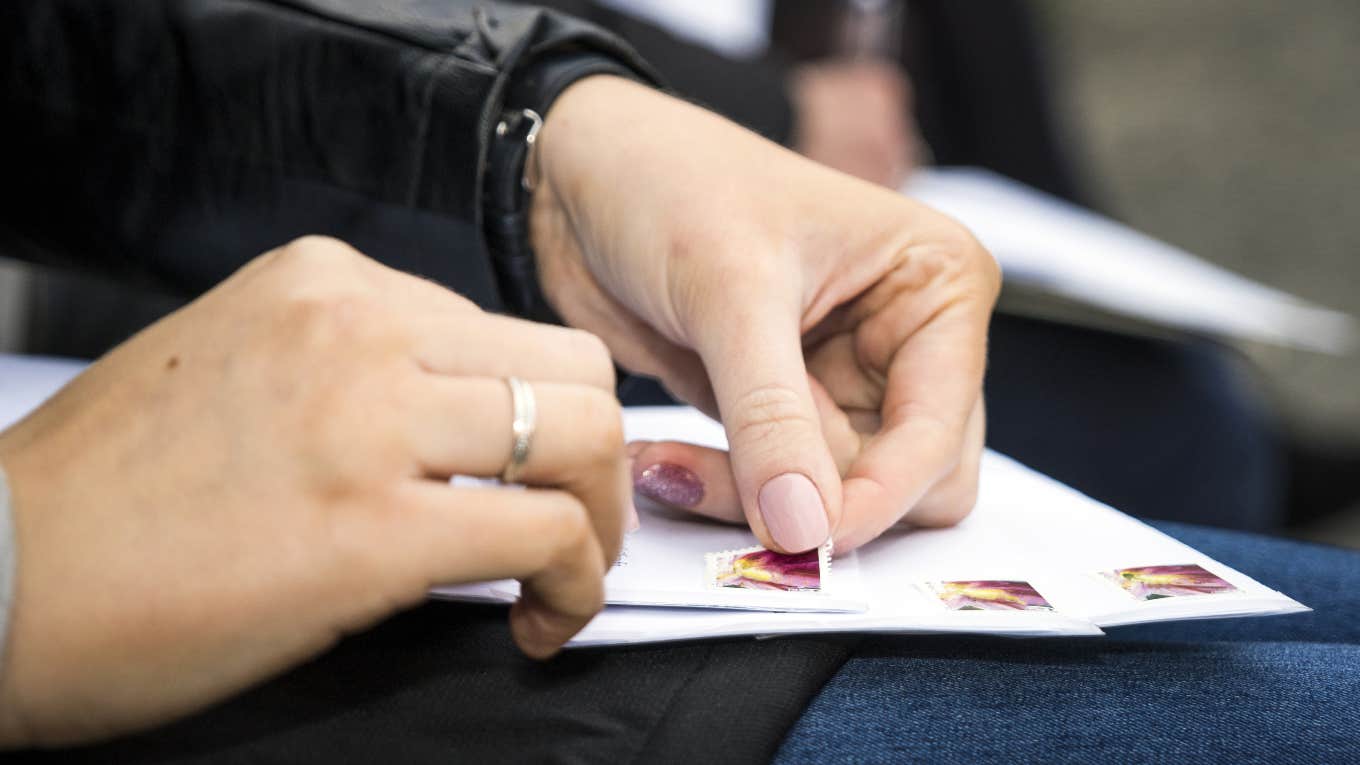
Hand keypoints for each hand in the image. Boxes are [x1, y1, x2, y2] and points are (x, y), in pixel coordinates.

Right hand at [0, 237, 628, 746]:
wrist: (0, 578)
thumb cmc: (108, 496)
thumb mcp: (238, 369)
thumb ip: (353, 368)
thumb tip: (461, 422)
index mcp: (326, 283)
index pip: (502, 329)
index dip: (538, 413)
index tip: (530, 476)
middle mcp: (359, 325)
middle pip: (572, 367)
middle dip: (597, 457)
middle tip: (575, 527)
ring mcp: (370, 419)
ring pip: (586, 434)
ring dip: (600, 518)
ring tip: (561, 577)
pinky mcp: (377, 529)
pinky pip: (550, 535)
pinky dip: (576, 583)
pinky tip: (538, 620)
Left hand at [532, 77, 997, 553]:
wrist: (580, 178)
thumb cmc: (670, 183)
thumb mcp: (730, 292)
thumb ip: (772, 417)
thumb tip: (806, 529)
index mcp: (937, 286)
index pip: (939, 432)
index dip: (879, 497)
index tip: (804, 537)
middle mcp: (906, 340)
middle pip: (910, 482)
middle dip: (823, 507)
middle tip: (738, 506)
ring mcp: (844, 381)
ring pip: (836, 498)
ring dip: (755, 503)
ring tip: (664, 467)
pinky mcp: (783, 411)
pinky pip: (779, 491)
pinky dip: (723, 493)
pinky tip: (659, 461)